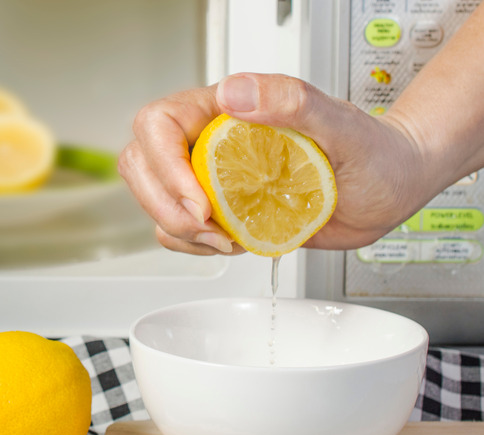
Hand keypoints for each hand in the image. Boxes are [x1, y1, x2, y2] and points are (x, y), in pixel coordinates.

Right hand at [118, 73, 428, 254]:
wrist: (387, 187)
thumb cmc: (371, 151)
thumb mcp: (339, 123)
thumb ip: (290, 101)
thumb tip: (234, 94)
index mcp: (225, 109)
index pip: (159, 124)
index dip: (165, 166)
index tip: (202, 200)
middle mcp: (207, 140)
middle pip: (141, 163)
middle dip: (164, 204)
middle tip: (210, 226)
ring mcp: (208, 177)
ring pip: (152, 199)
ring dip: (178, 230)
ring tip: (227, 236)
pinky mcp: (217, 210)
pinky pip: (175, 229)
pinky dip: (191, 245)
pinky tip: (230, 240)